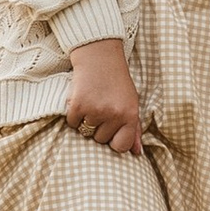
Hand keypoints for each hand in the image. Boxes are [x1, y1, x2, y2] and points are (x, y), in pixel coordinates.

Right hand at [64, 37, 144, 157]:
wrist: (100, 57)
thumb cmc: (117, 82)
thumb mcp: (131, 102)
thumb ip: (134, 129)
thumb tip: (137, 153)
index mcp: (130, 115)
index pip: (121, 146)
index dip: (114, 140)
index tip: (112, 130)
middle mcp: (114, 114)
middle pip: (101, 140)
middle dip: (99, 127)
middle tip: (102, 107)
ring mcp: (95, 110)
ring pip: (86, 132)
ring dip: (86, 121)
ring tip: (92, 102)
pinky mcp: (78, 105)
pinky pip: (72, 124)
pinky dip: (74, 115)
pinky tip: (81, 100)